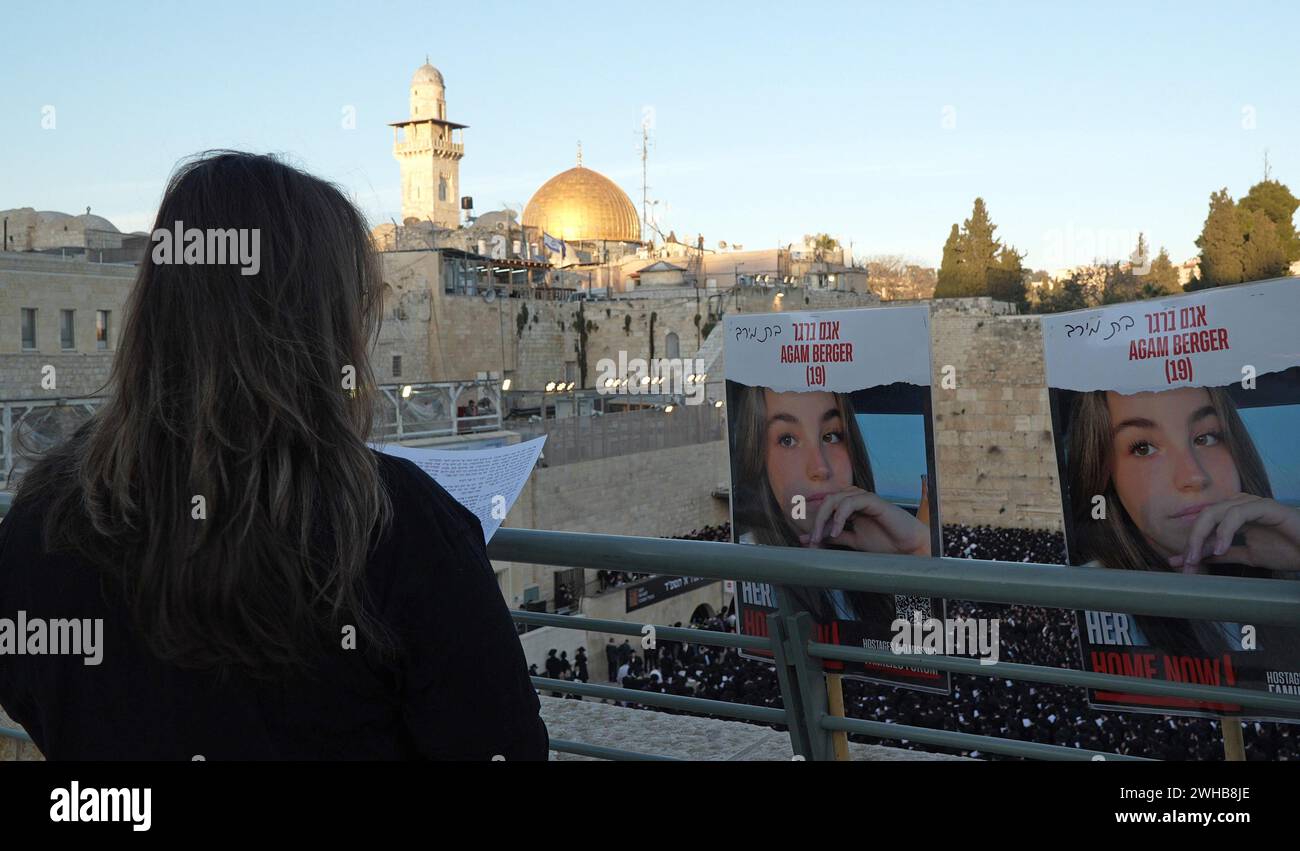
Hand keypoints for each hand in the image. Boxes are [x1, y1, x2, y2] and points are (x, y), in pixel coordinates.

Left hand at [798, 486, 930, 556]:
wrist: (908, 548)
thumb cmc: (885, 542)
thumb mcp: (853, 541)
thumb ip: (834, 536)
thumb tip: (808, 538)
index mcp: (850, 506)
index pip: (825, 506)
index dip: (814, 520)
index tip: (806, 540)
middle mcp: (855, 498)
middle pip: (827, 500)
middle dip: (816, 520)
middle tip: (812, 540)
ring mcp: (864, 498)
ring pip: (835, 499)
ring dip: (825, 518)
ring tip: (822, 537)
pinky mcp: (873, 501)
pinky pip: (850, 502)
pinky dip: (840, 515)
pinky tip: (836, 530)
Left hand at [1169, 494, 1299, 573]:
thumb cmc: (1287, 550)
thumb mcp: (1247, 555)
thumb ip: (1222, 554)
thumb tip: (1193, 559)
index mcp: (1233, 514)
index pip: (1203, 525)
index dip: (1189, 544)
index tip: (1178, 565)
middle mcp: (1240, 505)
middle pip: (1204, 516)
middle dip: (1190, 540)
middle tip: (1185, 563)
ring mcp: (1252, 503)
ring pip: (1215, 512)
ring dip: (1202, 536)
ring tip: (1196, 558)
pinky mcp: (1265, 506)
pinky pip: (1237, 514)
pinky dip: (1224, 531)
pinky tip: (1219, 548)